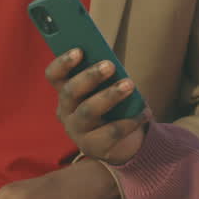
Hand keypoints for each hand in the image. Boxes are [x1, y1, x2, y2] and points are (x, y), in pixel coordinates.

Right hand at [48, 50, 149, 165]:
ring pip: (88, 111)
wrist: (122, 143)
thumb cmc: (113, 107)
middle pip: (71, 91)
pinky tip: (144, 112)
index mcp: (66, 92)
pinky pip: (111, 132)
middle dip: (90, 76)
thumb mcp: (107, 89)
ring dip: (110, 96)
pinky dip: (130, 121)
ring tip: (129, 84)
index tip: (79, 50)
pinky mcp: (93, 147)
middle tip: (110, 65)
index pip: (54, 75)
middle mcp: (66, 112)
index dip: (63, 63)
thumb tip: (111, 63)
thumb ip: (105, 76)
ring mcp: (77, 131)